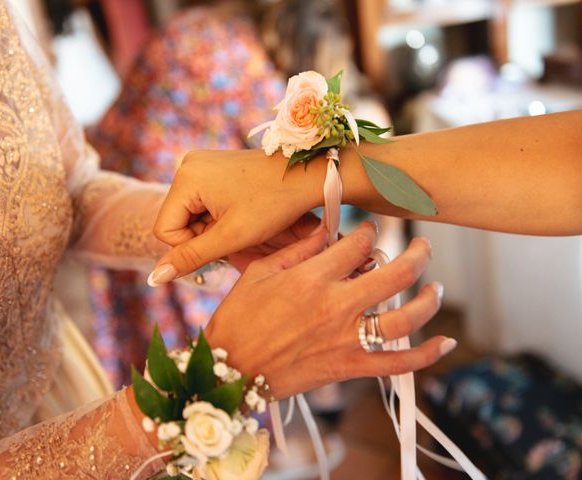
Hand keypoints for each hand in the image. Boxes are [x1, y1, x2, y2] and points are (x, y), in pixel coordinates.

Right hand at [150, 149, 325, 282]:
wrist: (307, 175)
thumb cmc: (274, 204)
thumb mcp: (231, 237)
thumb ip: (191, 257)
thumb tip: (155, 278)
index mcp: (185, 178)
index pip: (165, 230)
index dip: (192, 245)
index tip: (225, 238)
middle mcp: (187, 164)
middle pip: (177, 220)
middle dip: (204, 233)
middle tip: (238, 228)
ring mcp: (200, 163)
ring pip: (190, 213)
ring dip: (212, 225)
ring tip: (242, 218)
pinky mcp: (213, 166)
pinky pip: (202, 201)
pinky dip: (218, 213)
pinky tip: (241, 209)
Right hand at [204, 222, 454, 399]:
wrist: (230, 370)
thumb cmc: (237, 319)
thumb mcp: (259, 274)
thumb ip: (297, 250)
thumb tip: (327, 230)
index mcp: (312, 278)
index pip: (358, 244)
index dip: (369, 232)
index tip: (369, 231)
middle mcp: (336, 305)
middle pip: (396, 273)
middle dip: (418, 254)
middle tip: (424, 247)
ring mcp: (345, 338)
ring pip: (405, 317)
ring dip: (429, 299)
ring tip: (436, 286)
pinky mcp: (348, 367)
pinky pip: (396, 364)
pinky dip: (426, 356)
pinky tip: (446, 343)